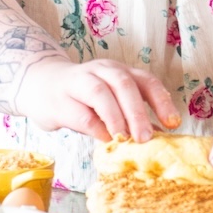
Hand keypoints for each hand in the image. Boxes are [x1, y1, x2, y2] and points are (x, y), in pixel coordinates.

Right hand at [16, 55, 179, 142]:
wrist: (39, 84)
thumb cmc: (82, 97)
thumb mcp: (110, 99)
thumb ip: (130, 115)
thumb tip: (158, 138)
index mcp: (119, 71)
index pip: (145, 81)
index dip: (161, 101)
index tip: (173, 123)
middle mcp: (101, 71)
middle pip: (123, 84)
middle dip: (138, 112)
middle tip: (146, 138)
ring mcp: (78, 82)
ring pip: (100, 93)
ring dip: (116, 117)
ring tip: (125, 139)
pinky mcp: (60, 101)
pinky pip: (80, 113)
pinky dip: (95, 128)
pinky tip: (104, 140)